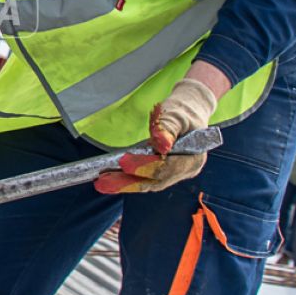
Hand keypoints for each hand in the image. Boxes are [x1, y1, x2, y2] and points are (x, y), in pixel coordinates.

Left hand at [96, 76, 218, 194]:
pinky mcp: (164, 173)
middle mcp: (186, 171)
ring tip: (101, 184)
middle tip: (103, 182)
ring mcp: (175, 174)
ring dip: (124, 184)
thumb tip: (161, 144)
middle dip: (128, 182)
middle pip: (156, 181)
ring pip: (149, 183)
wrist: (189, 111)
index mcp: (194, 158)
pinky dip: (128, 180)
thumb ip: (168, 128)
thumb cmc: (183, 110)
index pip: (167, 168)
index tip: (124, 163)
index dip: (145, 166)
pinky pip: (146, 179)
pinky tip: (110, 180)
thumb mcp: (177, 114)